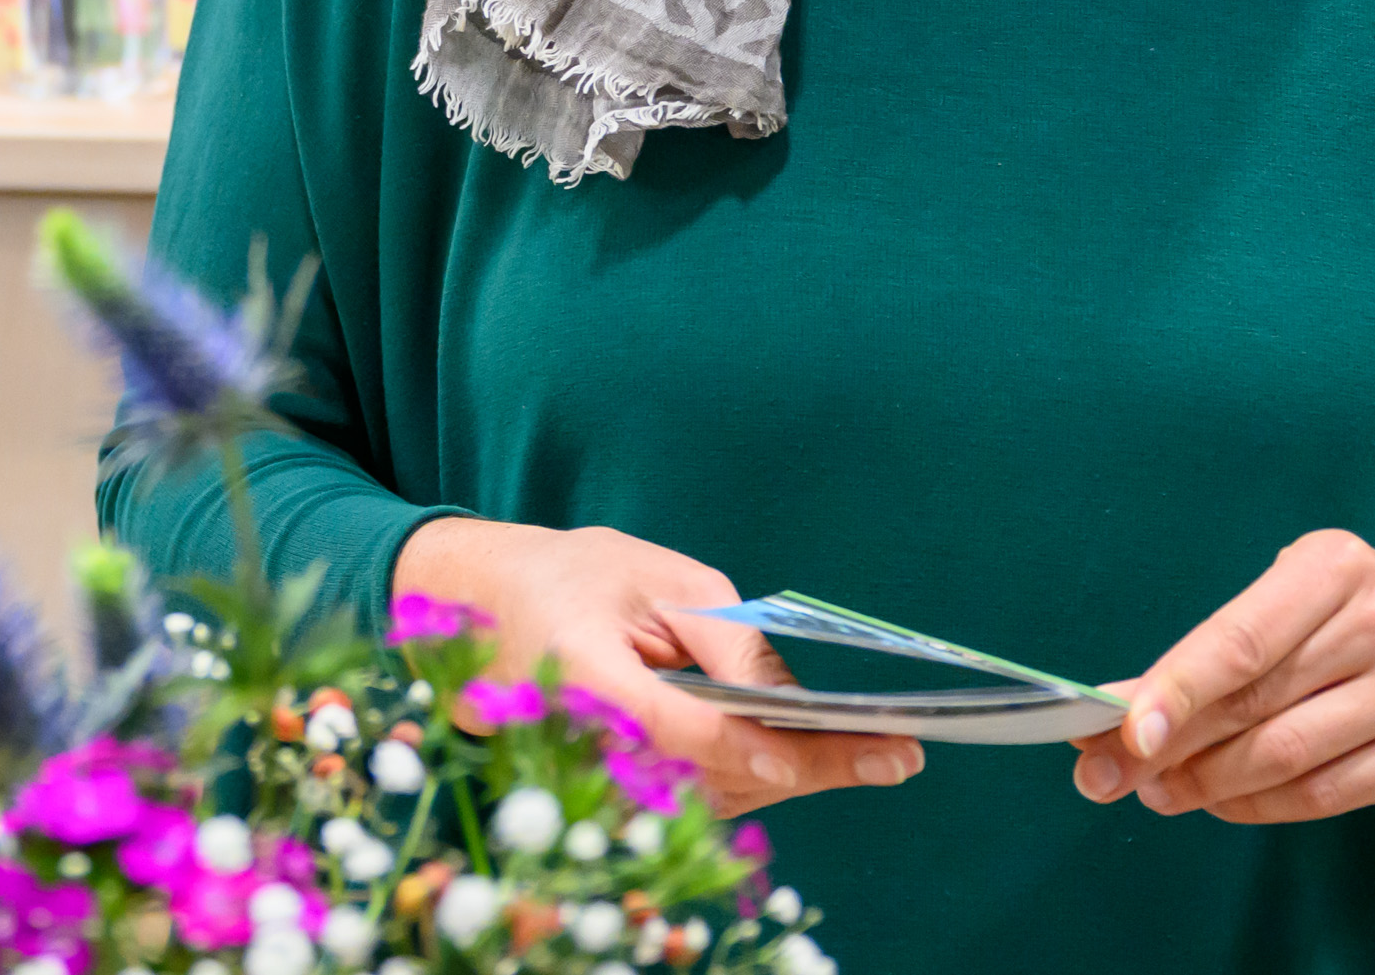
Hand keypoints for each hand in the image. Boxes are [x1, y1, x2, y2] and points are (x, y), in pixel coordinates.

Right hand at [391, 518, 924, 817]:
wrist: (477, 604)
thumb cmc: (570, 575)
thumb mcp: (653, 576)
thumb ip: (720, 637)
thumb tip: (786, 699)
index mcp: (588, 677)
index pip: (686, 731)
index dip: (758, 745)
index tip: (831, 749)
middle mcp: (590, 744)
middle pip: (716, 779)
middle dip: (809, 767)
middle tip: (896, 754)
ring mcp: (594, 778)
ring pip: (713, 798)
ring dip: (791, 776)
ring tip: (872, 753)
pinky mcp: (607, 792)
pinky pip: (693, 796)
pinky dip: (754, 776)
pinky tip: (810, 755)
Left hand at [1073, 534, 1374, 824]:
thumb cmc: (1348, 612)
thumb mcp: (1287, 597)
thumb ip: (1210, 649)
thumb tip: (1119, 709)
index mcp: (1334, 568)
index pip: (1240, 640)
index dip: (1177, 690)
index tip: (1122, 731)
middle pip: (1255, 704)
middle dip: (1170, 747)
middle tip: (1108, 773)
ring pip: (1288, 757)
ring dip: (1209, 783)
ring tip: (1160, 789)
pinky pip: (1327, 794)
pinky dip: (1261, 806)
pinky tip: (1222, 802)